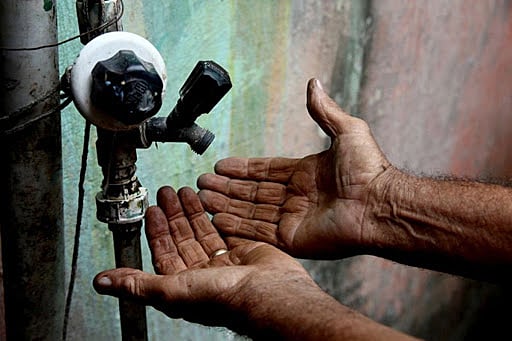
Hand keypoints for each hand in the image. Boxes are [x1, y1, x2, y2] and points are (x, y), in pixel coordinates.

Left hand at [93, 186, 322, 336]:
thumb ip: (137, 284)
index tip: (151, 209)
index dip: (155, 231)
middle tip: (166, 192)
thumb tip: (103, 282)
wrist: (269, 292)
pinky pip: (223, 229)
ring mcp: (223, 263)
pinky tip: (209, 203)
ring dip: (191, 211)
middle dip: (172, 215)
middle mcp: (202, 275)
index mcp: (183, 286)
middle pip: (182, 239)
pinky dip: (214, 216)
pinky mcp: (242, 251)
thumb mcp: (171, 290)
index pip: (163, 254)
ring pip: (201, 232)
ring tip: (184, 191)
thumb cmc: (225, 299)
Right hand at [197, 78, 392, 258]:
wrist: (380, 205)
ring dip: (225, 204)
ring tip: (201, 197)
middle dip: (226, 187)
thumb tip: (314, 84)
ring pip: (250, 210)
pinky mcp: (291, 239)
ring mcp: (292, 220)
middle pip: (252, 191)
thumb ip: (324, 110)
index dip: (242, 169)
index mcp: (305, 175)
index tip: (221, 165)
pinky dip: (236, 226)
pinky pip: (258, 232)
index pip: (265, 171)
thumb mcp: (346, 130)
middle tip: (201, 182)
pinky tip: (216, 218)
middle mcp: (296, 198)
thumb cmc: (369, 170)